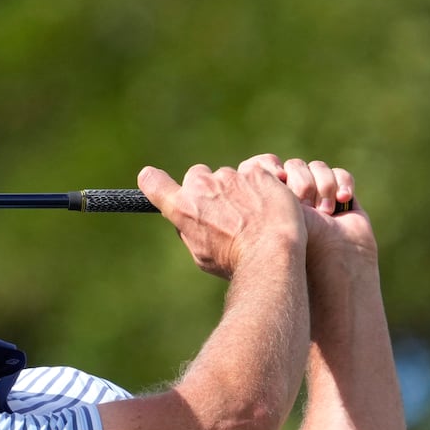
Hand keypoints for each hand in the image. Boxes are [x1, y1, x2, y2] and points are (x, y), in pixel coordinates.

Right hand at [137, 160, 306, 278]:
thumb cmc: (236, 261)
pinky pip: (262, 167)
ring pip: (233, 174)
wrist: (271, 254)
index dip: (152, 180)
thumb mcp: (203, 255)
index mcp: (182, 208)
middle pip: (199, 177)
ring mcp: (231, 176)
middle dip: (211, 189)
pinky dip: (270, 180)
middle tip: (229, 210)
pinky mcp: (258, 171)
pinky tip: (278, 197)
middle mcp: (202, 186)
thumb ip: (192, 231)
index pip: (154, 184)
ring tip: (260, 212)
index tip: (150, 177)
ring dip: (244, 187)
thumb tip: (190, 222)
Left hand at [240, 154, 376, 260]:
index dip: (272, 168)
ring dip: (323, 186)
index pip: (264, 166)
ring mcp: (316, 197)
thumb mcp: (258, 226)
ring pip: (317, 168)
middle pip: (294, 166)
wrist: (329, 267)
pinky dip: (342, 184)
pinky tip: (342, 200)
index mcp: (265, 203)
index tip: (278, 179)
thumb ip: (242, 203)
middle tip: (305, 206)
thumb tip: (237, 173)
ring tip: (325, 212)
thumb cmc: (288, 251)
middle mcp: (290, 198)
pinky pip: (340, 174)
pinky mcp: (341, 198)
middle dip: (301, 184)